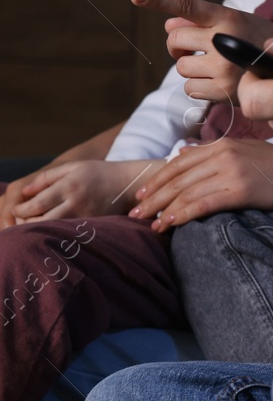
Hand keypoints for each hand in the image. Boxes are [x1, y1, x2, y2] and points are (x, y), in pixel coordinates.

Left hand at [0, 159, 155, 226]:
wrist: (129, 184)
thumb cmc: (98, 173)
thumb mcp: (73, 167)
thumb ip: (47, 177)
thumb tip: (24, 192)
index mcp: (69, 185)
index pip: (36, 204)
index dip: (21, 210)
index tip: (16, 210)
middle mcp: (76, 202)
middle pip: (41, 221)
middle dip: (25, 223)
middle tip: (20, 221)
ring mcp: (85, 216)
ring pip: (53, 230)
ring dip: (38, 231)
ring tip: (33, 226)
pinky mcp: (92, 225)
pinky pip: (67, 234)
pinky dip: (54, 234)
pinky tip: (50, 231)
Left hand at [127, 138, 272, 232]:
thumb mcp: (247, 152)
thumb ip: (215, 152)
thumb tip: (183, 151)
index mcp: (224, 144)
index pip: (179, 161)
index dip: (158, 179)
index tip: (142, 195)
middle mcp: (225, 154)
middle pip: (178, 177)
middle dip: (153, 197)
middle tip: (135, 213)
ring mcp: (232, 171)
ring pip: (185, 192)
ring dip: (162, 210)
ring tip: (148, 224)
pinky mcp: (240, 190)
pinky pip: (201, 204)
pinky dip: (180, 215)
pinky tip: (168, 225)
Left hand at [132, 0, 272, 102]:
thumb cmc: (264, 43)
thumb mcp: (241, 24)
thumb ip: (205, 22)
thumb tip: (169, 24)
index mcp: (230, 17)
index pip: (188, 6)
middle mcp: (225, 39)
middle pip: (175, 40)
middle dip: (178, 46)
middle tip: (193, 49)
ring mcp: (224, 67)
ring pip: (180, 67)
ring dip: (191, 68)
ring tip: (216, 67)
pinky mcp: (224, 91)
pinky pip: (190, 88)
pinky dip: (199, 87)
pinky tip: (219, 83)